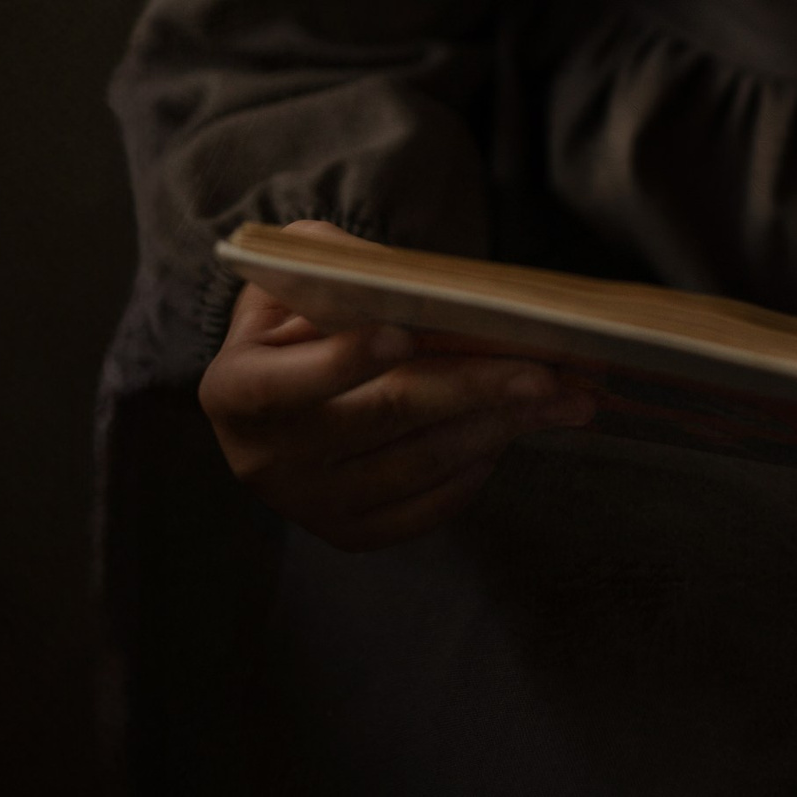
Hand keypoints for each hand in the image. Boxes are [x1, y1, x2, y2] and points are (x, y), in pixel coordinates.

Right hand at [198, 220, 599, 548]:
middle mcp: (264, 460)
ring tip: (561, 398)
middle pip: (382, 418)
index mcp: (234, 390)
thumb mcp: (296, 269)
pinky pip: (420, 509)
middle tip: (546, 371)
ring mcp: (307, 506)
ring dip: (496, 427)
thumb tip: (403, 276)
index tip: (406, 334)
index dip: (346, 359)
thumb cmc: (295, 311)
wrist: (276, 383)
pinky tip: (512, 431)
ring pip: (416, 465)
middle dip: (473, 388)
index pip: (290, 382)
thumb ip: (334, 263)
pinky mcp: (347, 533)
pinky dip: (473, 471)